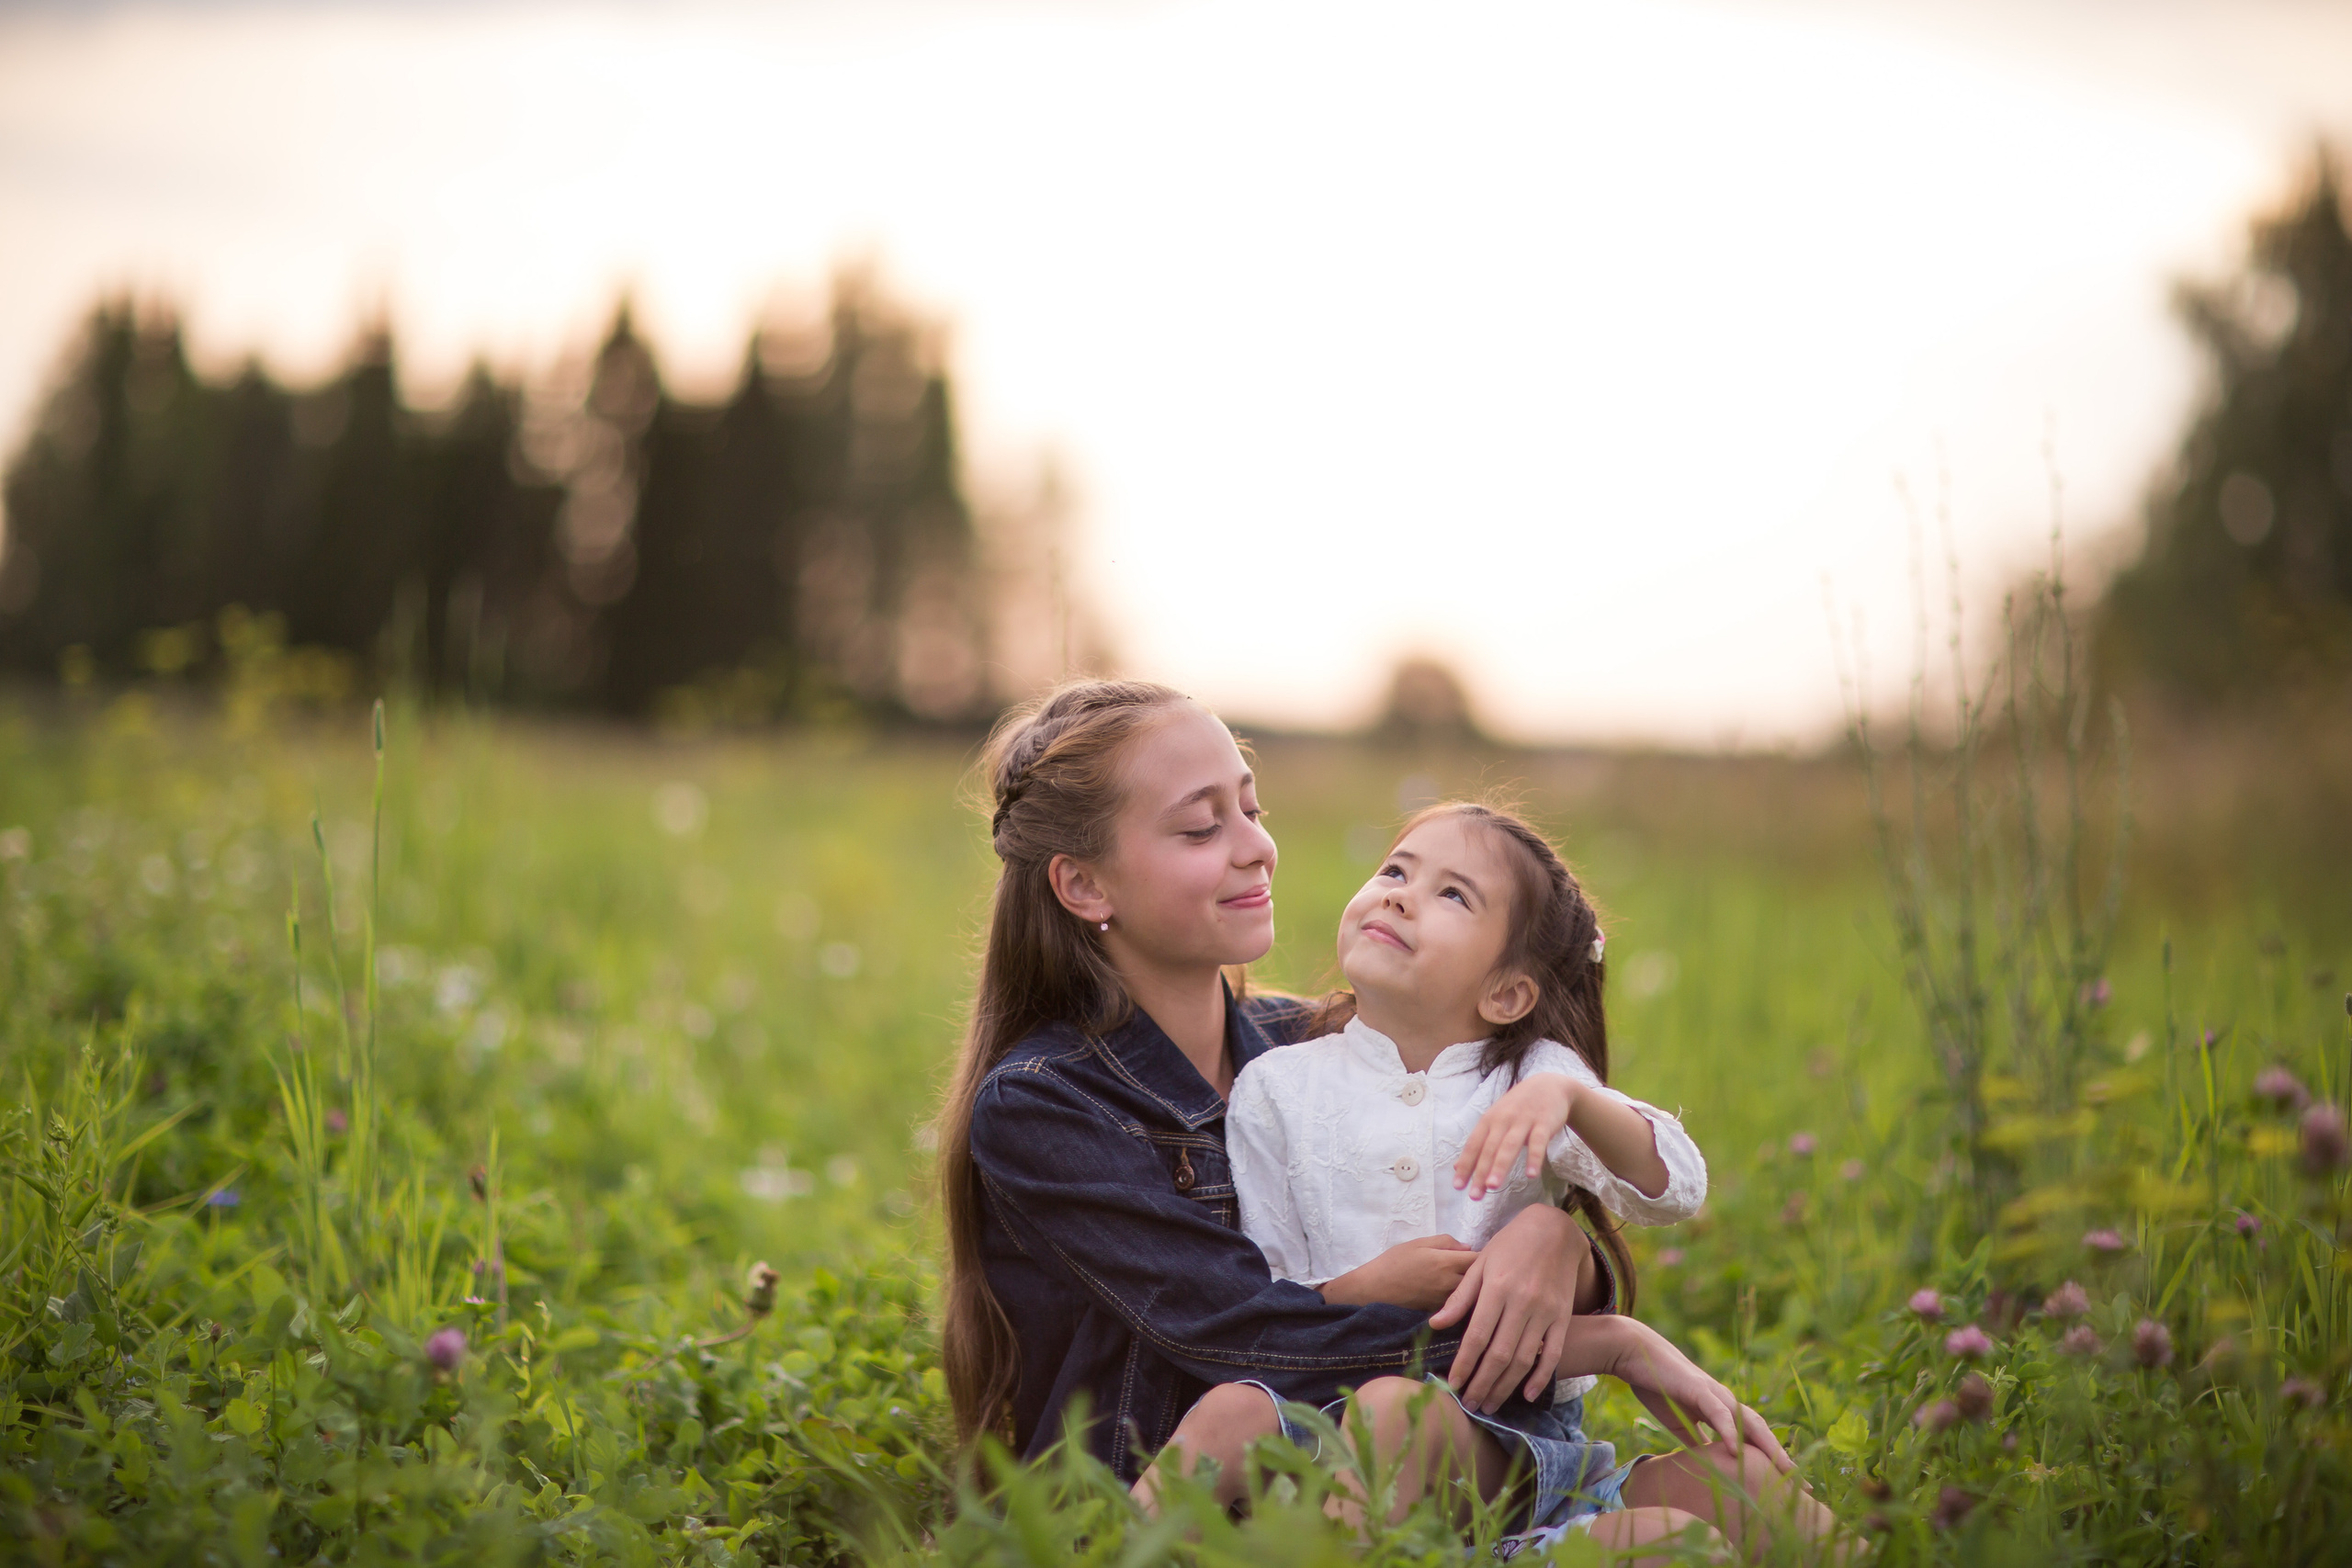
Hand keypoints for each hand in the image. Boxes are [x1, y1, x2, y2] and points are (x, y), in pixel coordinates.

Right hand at [1319, 1234, 1475, 1311]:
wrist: (1374, 1290)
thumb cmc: (1393, 1262)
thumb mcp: (1417, 1243)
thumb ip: (1445, 1242)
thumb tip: (1467, 1247)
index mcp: (1446, 1262)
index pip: (1479, 1259)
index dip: (1486, 1255)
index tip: (1485, 1252)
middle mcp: (1450, 1284)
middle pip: (1481, 1280)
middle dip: (1485, 1274)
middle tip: (1485, 1268)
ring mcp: (1446, 1301)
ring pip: (1472, 1296)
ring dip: (1477, 1289)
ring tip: (1476, 1282)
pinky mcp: (1440, 1313)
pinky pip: (1460, 1305)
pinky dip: (1465, 1300)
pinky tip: (1463, 1296)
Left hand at [1429, 1203, 1580, 1410]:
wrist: (1555, 1231)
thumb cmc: (1510, 1245)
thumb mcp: (1481, 1263)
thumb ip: (1460, 1296)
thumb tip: (1436, 1324)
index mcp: (1497, 1288)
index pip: (1476, 1336)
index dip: (1464, 1364)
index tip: (1452, 1384)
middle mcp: (1521, 1302)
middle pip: (1499, 1354)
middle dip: (1482, 1384)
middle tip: (1469, 1404)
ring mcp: (1545, 1312)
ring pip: (1524, 1359)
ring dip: (1506, 1387)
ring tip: (1490, 1405)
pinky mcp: (1563, 1317)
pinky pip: (1552, 1353)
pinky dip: (1541, 1377)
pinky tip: (1527, 1394)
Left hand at [1454, 1074, 1576, 1198]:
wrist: (1549, 1086)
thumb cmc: (1518, 1108)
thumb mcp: (1496, 1120)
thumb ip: (1479, 1144)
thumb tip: (1456, 1167)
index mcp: (1489, 1120)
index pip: (1473, 1145)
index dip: (1465, 1165)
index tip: (1458, 1186)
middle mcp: (1503, 1119)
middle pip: (1489, 1149)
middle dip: (1481, 1172)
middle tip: (1475, 1195)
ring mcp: (1523, 1120)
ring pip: (1509, 1146)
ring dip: (1500, 1166)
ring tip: (1493, 1186)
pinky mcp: (1544, 1123)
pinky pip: (1538, 1142)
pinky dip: (1534, 1158)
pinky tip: (1531, 1175)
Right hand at [1606, 1319, 1794, 1472]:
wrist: (1637, 1353)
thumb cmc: (1658, 1385)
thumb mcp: (1679, 1422)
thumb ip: (1696, 1441)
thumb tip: (1707, 1463)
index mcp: (1722, 1411)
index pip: (1754, 1439)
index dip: (1773, 1461)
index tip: (1791, 1486)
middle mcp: (1726, 1402)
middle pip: (1762, 1433)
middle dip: (1783, 1459)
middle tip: (1803, 1485)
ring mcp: (1715, 1395)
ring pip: (1749, 1423)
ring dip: (1769, 1447)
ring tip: (1785, 1470)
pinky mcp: (1699, 1390)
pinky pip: (1719, 1413)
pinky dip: (1730, 1431)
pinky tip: (1737, 1450)